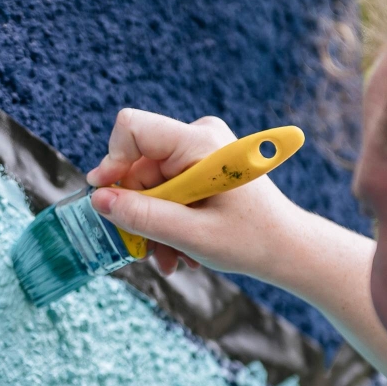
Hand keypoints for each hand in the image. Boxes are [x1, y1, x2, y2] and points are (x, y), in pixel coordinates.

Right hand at [86, 109, 307, 280]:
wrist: (288, 248)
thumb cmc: (251, 240)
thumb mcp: (192, 235)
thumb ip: (143, 217)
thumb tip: (99, 200)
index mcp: (200, 142)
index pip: (133, 128)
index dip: (112, 161)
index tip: (107, 199)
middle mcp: (198, 136)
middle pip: (138, 165)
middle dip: (139, 210)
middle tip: (149, 250)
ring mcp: (199, 149)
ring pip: (149, 183)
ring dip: (153, 223)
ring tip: (171, 257)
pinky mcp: (199, 164)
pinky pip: (164, 187)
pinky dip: (166, 219)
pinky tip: (180, 247)